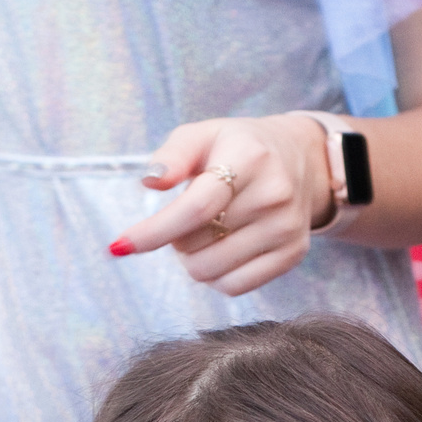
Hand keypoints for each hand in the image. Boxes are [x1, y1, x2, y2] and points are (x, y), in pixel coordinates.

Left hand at [110, 115, 330, 297]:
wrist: (300, 159)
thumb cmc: (237, 148)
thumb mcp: (203, 134)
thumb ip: (173, 154)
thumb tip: (151, 182)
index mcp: (249, 158)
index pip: (196, 208)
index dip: (154, 231)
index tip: (120, 245)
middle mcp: (273, 195)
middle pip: (195, 245)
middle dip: (176, 237)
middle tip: (188, 218)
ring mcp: (286, 228)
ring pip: (210, 271)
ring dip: (193, 258)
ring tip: (206, 232)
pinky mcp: (292, 254)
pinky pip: (234, 287)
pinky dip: (215, 275)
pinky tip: (220, 251)